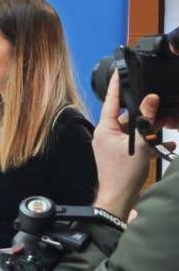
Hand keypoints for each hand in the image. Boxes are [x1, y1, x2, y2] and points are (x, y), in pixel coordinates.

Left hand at [93, 70, 157, 219]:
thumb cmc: (124, 174)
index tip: (119, 72)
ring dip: (149, 129)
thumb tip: (150, 99)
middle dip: (144, 113)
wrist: (120, 198)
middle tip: (157, 105)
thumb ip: (146, 120)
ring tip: (164, 125)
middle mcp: (106, 135)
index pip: (111, 102)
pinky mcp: (120, 154)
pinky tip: (167, 142)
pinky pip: (136, 142)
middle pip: (127, 116)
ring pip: (134, 130)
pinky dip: (150, 142)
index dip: (116, 86)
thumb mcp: (140, 143)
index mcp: (104, 129)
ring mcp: (112, 145)